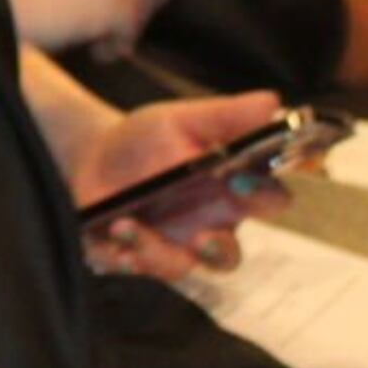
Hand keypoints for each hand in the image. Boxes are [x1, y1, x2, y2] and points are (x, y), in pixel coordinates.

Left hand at [67, 90, 291, 281]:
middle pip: (228, 256)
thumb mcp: (182, 120)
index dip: (264, 195)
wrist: (95, 152)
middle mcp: (209, 228)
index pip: (267, 201)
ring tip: (126, 226)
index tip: (243, 181)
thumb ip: (226, 116)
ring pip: (177, 266)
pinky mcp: (134, 255)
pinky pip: (134, 266)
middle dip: (218, 251)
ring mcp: (172, 246)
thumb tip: (272, 101)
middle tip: (202, 239)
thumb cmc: (151, 138)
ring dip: (154, 252)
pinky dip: (123, 256)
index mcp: (231, 194)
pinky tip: (112, 241)